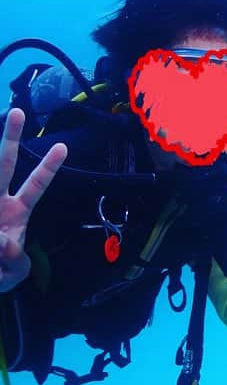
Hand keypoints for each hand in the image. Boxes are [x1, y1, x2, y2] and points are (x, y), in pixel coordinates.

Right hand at [0, 109, 67, 291]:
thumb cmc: (0, 272)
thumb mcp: (13, 271)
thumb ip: (12, 259)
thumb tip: (2, 240)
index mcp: (17, 212)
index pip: (36, 185)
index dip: (48, 167)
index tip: (63, 146)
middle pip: (3, 164)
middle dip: (10, 138)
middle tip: (19, 111)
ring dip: (0, 151)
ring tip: (8, 161)